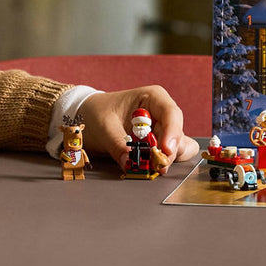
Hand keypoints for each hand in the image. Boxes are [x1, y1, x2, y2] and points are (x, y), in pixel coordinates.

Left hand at [79, 87, 199, 172]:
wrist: (88, 118)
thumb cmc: (97, 112)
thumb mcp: (104, 127)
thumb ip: (118, 145)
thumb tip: (130, 163)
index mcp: (153, 98)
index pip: (171, 114)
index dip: (172, 133)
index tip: (166, 150)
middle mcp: (162, 113)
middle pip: (176, 134)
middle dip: (167, 152)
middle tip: (154, 166)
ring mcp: (161, 130)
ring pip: (177, 147)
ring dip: (165, 159)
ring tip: (147, 166)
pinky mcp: (157, 144)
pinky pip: (169, 156)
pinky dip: (161, 163)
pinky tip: (148, 166)